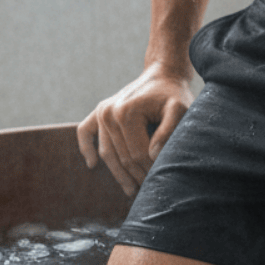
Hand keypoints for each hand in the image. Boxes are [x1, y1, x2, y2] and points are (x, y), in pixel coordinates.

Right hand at [77, 64, 193, 196]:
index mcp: (127, 113)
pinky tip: (92, 165)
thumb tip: (152, 155)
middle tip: (149, 190)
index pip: (137, 154)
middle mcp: (109, 112)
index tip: (163, 178)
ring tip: (132, 189)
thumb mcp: (179, 109)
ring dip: (118, 173)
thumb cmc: (174, 95)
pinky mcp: (98, 112)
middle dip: (136, 176)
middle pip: (122, 156)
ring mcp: (101, 112)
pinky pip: (85, 132)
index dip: (149, 170)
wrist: (163, 75)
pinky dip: (86, 148)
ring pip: (107, 153)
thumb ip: (168, 131)